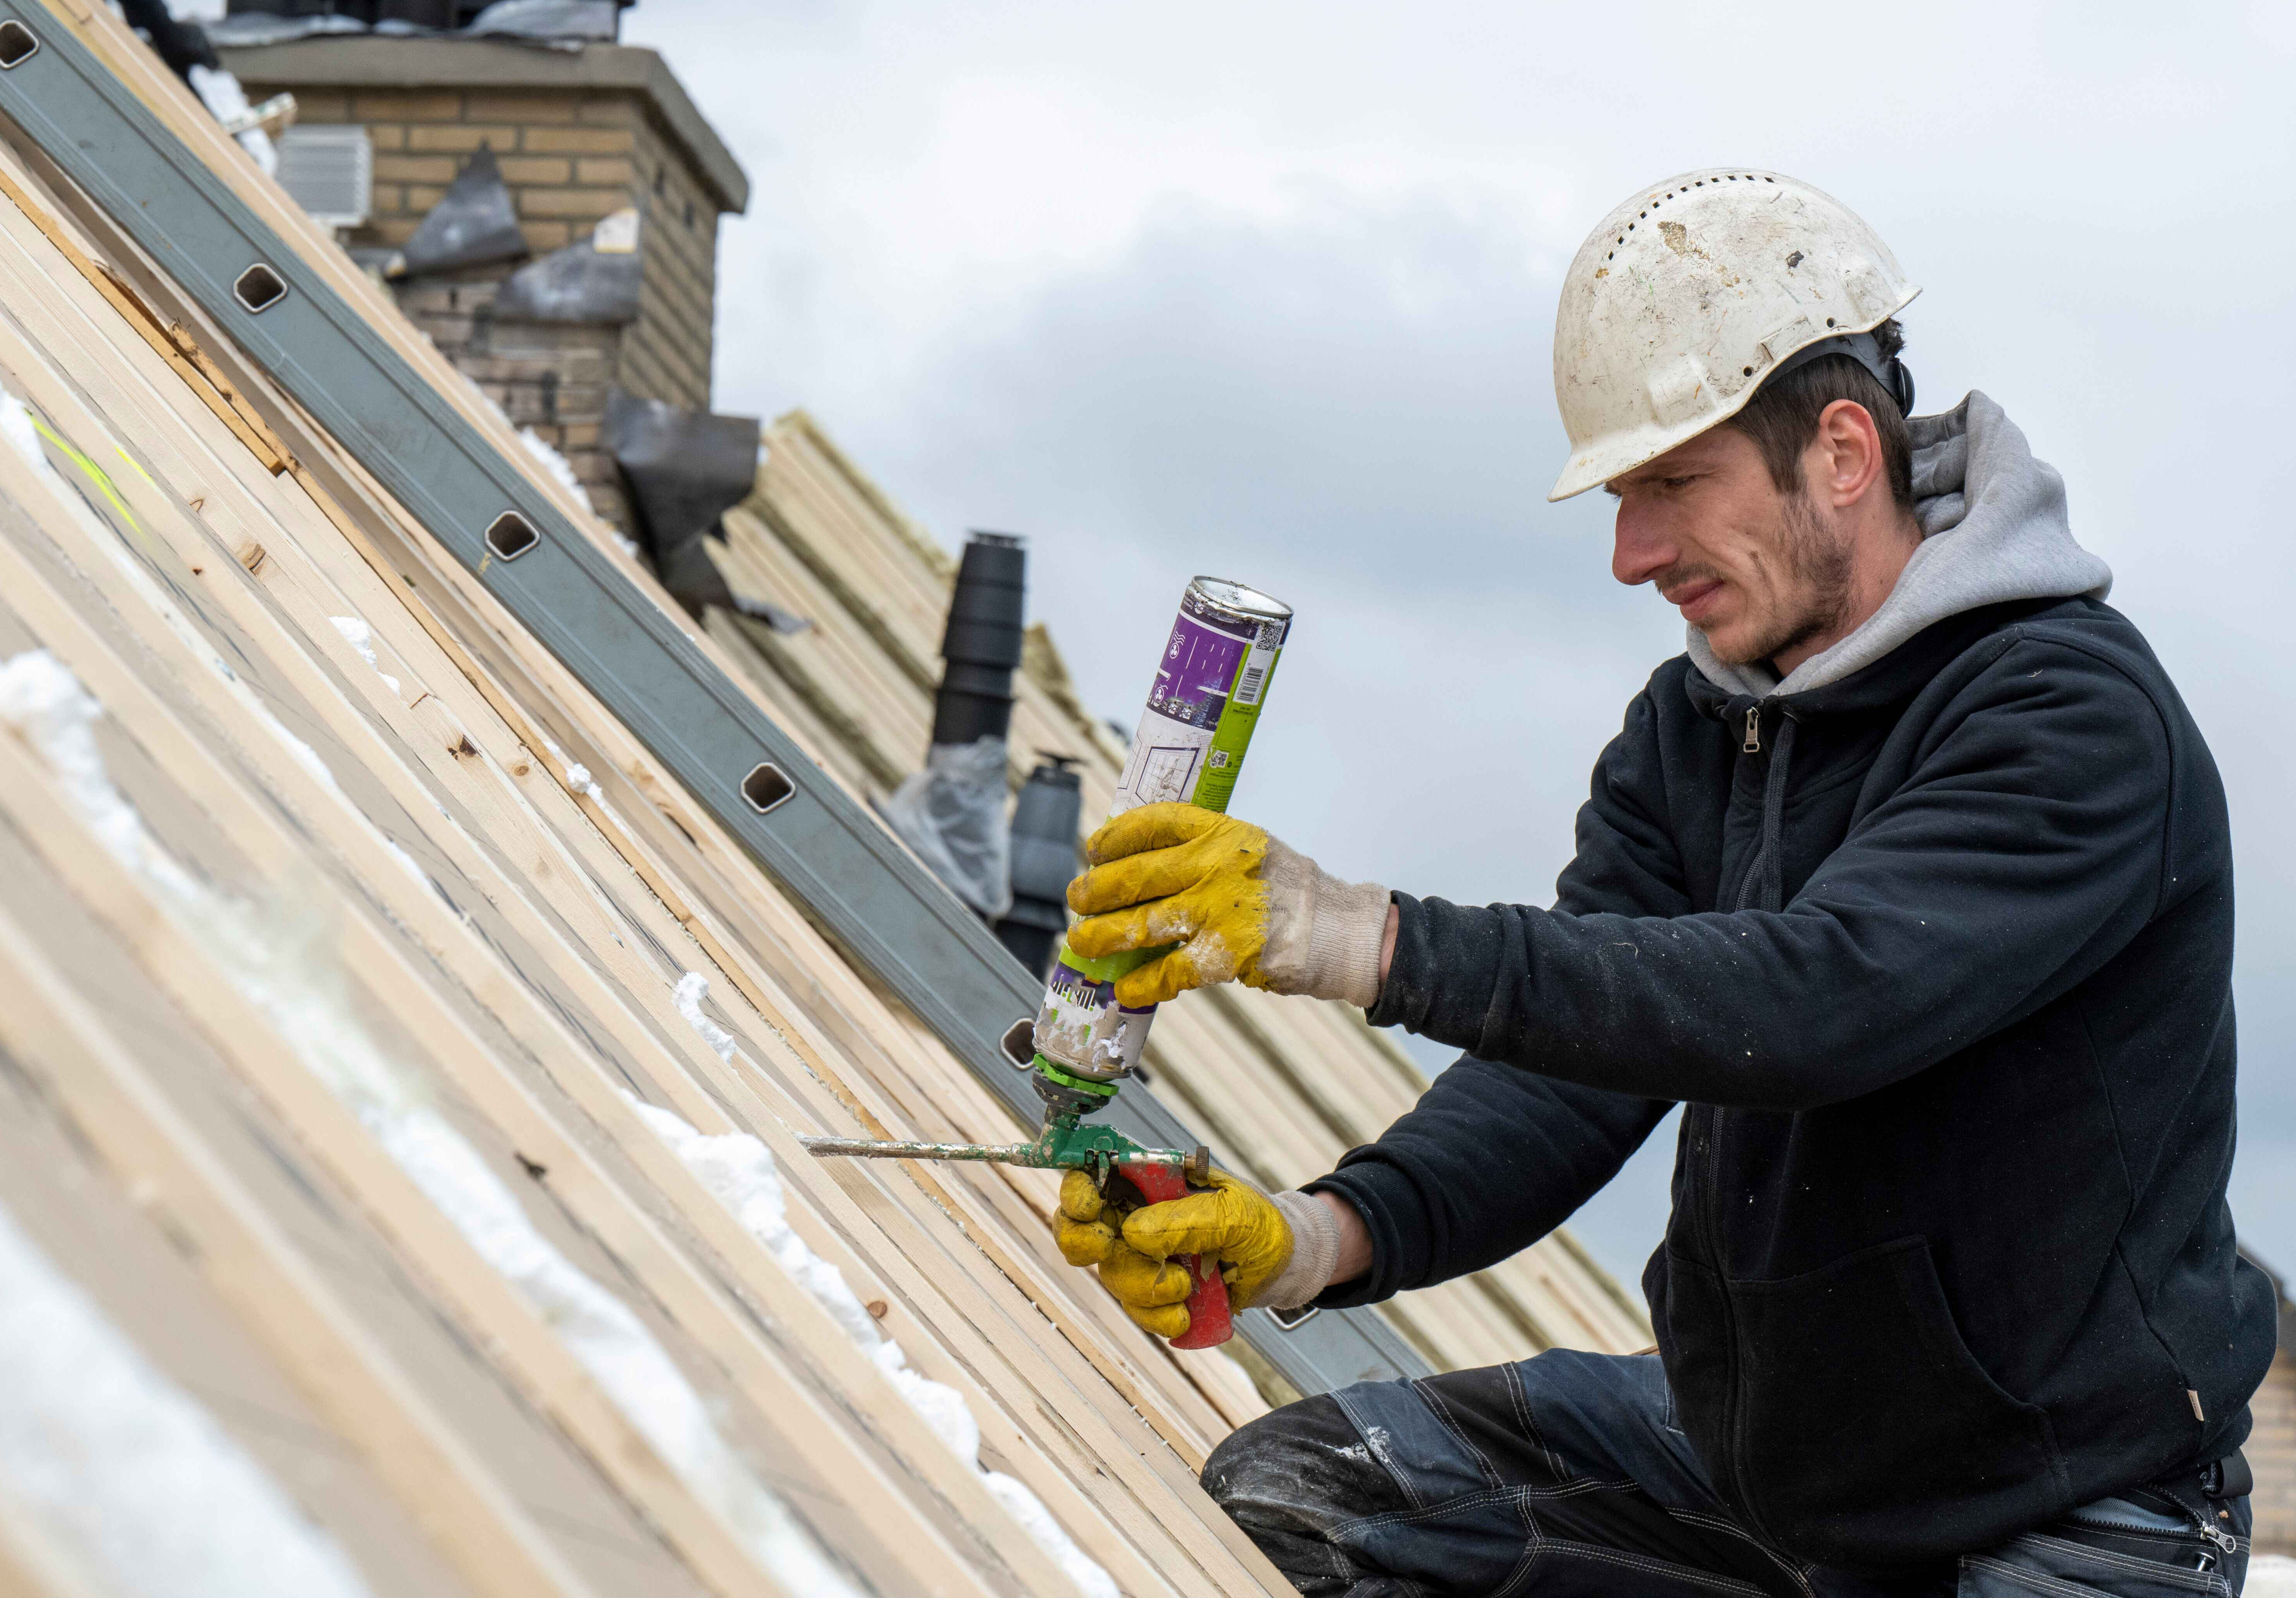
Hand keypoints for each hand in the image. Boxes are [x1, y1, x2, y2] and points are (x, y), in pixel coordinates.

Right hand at [1054, 1168, 1294, 1338]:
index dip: (1076, 1189)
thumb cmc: (1259, 1223)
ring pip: (1112, 1275)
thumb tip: (1133, 1233)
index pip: (1094, 1177)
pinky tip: (1186, 1313)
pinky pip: (1137, 1311)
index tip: (1086, 1206)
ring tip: (1186, 1286)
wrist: (1283, 1265)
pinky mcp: (1154, 1295)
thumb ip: (1185, 1219)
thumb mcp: (1233, 1212)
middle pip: (1080, 1229)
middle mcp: (1137, 1218)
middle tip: (1104, 1247)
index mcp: (1150, 1183)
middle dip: (1083, 1241)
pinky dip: (1159, 1317)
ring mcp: (1143, 1258)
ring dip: (1145, 1286)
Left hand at [1066, 804, 1388, 1008]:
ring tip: (1082, 942)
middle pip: (1134, 875)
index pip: (1153, 823)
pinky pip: (1167, 971)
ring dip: (1103, 935)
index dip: (1115, 836)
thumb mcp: (1252, 850)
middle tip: (1078, 899)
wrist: (1341, 931)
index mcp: (1222, 833)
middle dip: (1095, 890)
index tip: (1094, 849)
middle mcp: (1216, 866)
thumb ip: (1206, 852)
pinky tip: (1125, 989)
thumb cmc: (1293, 892)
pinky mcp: (1224, 955)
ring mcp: (1217, 911)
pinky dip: (1141, 983)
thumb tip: (1144, 863)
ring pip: (1140, 923)